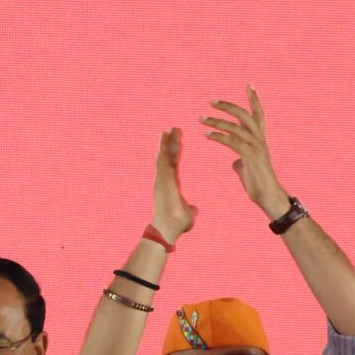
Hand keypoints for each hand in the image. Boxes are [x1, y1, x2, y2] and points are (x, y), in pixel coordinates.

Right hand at [151, 126, 197, 242]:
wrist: (170, 227)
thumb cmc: (178, 224)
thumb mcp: (187, 213)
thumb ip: (190, 208)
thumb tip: (193, 208)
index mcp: (171, 185)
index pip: (174, 164)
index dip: (176, 152)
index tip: (179, 141)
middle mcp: (164, 179)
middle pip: (168, 156)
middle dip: (171, 142)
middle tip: (175, 128)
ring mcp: (161, 177)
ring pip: (164, 154)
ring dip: (167, 141)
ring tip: (171, 128)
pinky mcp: (161, 176)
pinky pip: (162, 157)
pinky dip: (162, 145)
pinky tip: (164, 134)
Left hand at [202, 88, 290, 220]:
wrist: (267, 196)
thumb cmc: (257, 183)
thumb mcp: (247, 168)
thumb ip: (241, 160)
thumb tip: (235, 161)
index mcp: (259, 140)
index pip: (258, 115)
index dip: (254, 100)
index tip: (249, 85)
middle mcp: (259, 140)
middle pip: (245, 115)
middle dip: (229, 106)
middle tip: (211, 101)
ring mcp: (256, 148)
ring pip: (236, 127)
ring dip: (217, 121)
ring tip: (201, 118)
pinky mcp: (250, 157)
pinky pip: (232, 142)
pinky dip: (219, 137)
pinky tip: (207, 135)